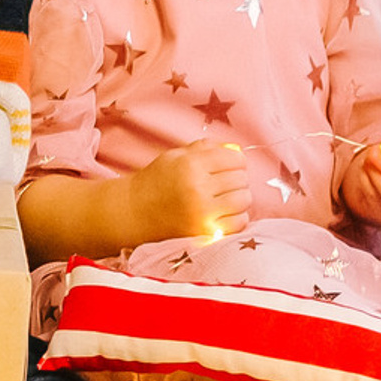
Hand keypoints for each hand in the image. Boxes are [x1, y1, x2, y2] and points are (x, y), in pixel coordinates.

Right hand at [130, 142, 254, 243]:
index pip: (235, 158)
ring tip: (224, 197)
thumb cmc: (158, 181)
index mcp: (190, 165)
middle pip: (242, 178)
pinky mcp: (205, 232)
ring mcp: (202, 212)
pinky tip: (223, 213)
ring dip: (239, 197)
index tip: (227, 165)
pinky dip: (236, 216)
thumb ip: (206, 148)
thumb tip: (237, 150)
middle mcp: (197, 188)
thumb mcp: (175, 156)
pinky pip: (240, 221)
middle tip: (223, 183)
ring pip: (244, 199)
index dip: (235, 160)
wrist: (135, 212)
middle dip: (236, 178)